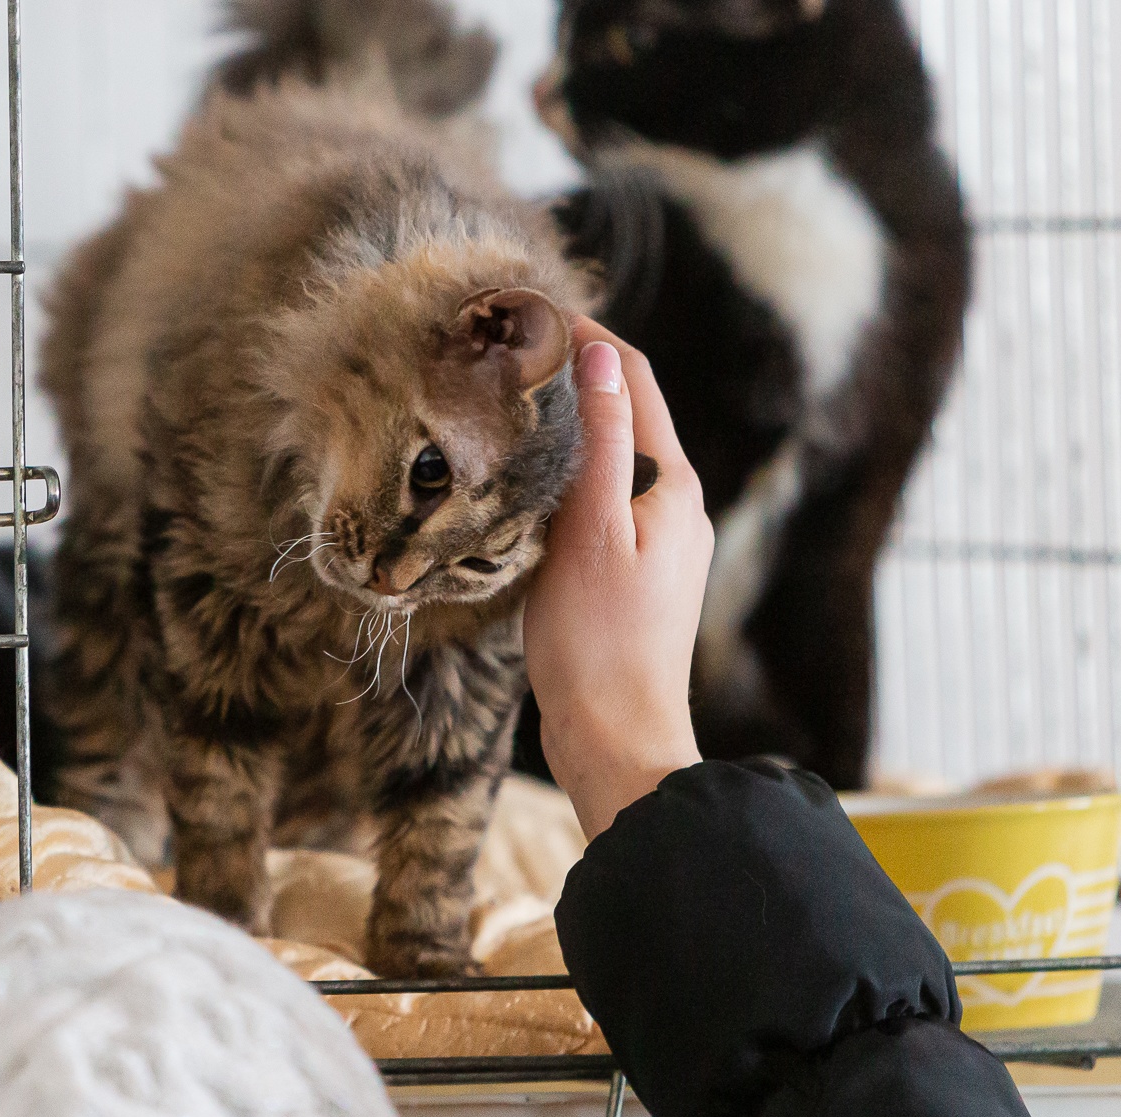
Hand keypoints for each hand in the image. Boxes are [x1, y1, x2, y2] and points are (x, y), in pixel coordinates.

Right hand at [524, 318, 712, 840]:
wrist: (616, 740)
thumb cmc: (600, 642)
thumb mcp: (594, 532)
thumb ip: (605, 444)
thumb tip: (602, 358)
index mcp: (674, 487)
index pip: (635, 379)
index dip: (588, 335)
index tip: (531, 310)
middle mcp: (675, 506)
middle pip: (626, 413)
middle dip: (574, 373)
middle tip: (506, 348)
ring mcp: (655, 541)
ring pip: (610, 458)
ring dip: (567, 424)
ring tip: (508, 402)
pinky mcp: (628, 573)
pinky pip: (597, 499)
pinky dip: (563, 474)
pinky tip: (523, 482)